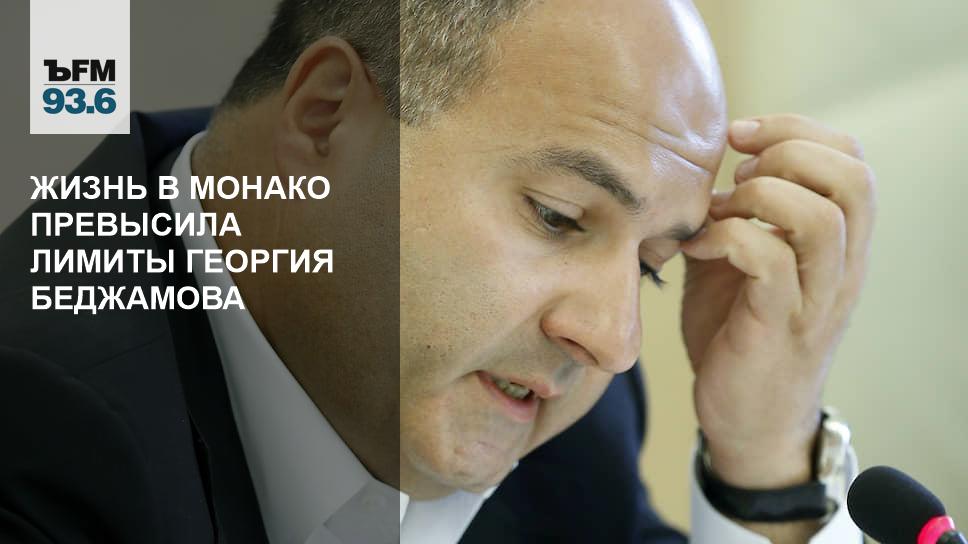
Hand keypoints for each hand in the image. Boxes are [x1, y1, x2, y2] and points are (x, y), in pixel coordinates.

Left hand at [680, 114, 875, 487]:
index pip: (852, 159)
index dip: (798, 130)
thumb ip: (735, 215)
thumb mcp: (738, 263)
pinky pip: (770, 262)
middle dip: (787, 150)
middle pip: (852, 178)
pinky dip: (727, 237)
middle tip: (735, 167)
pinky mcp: (779, 326)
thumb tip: (703, 169)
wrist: (745, 419)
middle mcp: (842, 267)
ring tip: (721, 209)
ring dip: (761, 196)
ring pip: (822, 218)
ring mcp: (815, 299)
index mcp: (838, 243)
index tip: (739, 135)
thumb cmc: (738, 333)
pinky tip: (697, 247)